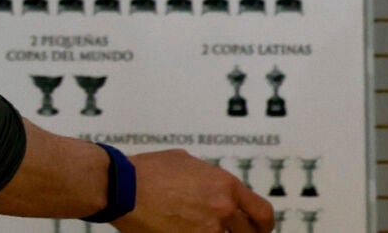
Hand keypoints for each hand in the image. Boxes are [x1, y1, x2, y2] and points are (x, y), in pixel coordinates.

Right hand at [113, 149, 273, 232]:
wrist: (123, 187)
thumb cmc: (147, 171)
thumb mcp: (185, 162)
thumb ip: (207, 176)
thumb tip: (211, 184)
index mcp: (225, 185)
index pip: (261, 212)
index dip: (263, 225)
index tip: (259, 229)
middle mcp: (222, 208)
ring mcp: (207, 230)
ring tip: (202, 229)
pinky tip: (184, 232)